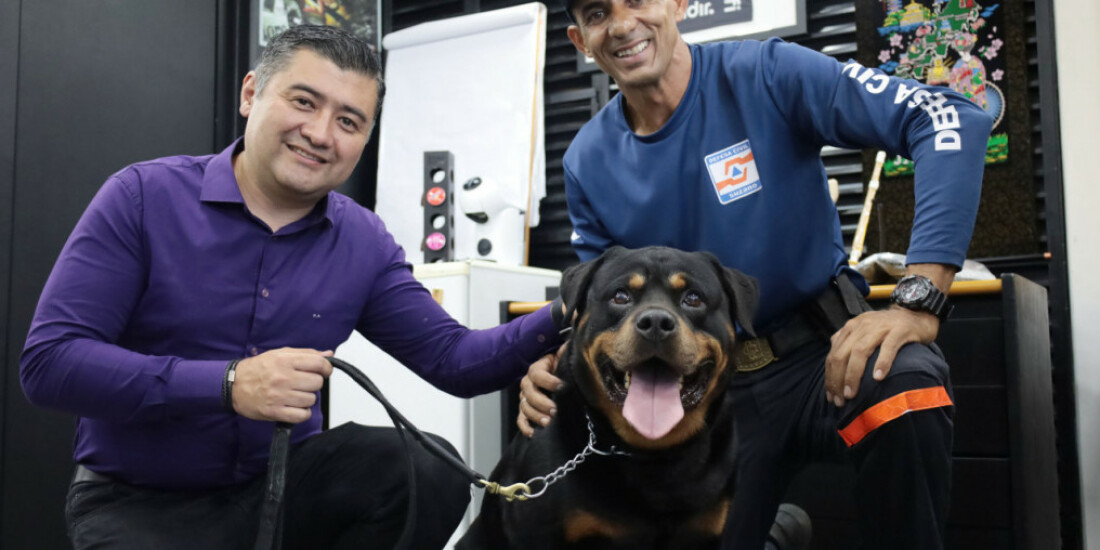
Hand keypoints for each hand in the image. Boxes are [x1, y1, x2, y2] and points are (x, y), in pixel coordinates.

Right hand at [232, 347, 333, 422]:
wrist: (233, 385)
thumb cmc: (257, 369)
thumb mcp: (280, 354)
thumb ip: (306, 354)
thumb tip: (329, 355)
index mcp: (285, 361)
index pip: (319, 364)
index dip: (326, 368)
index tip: (323, 371)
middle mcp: (283, 378)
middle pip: (317, 383)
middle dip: (313, 384)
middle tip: (303, 383)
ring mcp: (279, 396)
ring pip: (311, 400)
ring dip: (307, 399)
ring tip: (295, 395)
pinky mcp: (274, 412)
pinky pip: (302, 415)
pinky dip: (302, 413)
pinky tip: (295, 407)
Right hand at [516, 346, 564, 436]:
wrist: (559, 377)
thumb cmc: (562, 367)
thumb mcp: (564, 357)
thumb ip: (566, 352)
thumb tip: (570, 345)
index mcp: (538, 368)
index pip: (537, 373)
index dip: (548, 380)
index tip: (561, 386)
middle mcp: (528, 383)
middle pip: (529, 393)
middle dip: (541, 402)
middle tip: (555, 409)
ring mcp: (526, 397)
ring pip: (525, 407)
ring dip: (535, 415)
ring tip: (548, 422)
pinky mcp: (526, 410)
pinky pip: (521, 419)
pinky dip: (525, 426)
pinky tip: (533, 433)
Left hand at [824, 307, 938, 406]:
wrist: (916, 314)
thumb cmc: (888, 329)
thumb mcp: (864, 333)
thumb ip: (848, 345)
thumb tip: (833, 368)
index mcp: (851, 328)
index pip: (833, 355)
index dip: (830, 377)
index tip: (831, 397)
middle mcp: (862, 326)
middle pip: (842, 354)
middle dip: (838, 380)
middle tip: (840, 400)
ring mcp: (880, 327)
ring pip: (860, 351)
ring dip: (853, 374)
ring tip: (851, 393)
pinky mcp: (899, 330)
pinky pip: (888, 347)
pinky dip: (881, 362)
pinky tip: (878, 377)